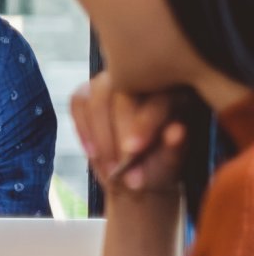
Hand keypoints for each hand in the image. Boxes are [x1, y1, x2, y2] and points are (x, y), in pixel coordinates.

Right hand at [70, 73, 184, 195]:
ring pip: (97, 96)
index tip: (132, 151)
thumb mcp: (171, 163)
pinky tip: (92, 153)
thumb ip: (175, 148)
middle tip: (117, 167)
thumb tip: (177, 131)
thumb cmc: (157, 166)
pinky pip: (78, 102)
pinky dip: (82, 129)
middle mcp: (142, 81)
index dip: (143, 124)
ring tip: (107, 165)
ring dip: (98, 134)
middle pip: (122, 93)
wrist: (133, 174)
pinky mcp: (87, 92)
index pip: (156, 99)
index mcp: (172, 93)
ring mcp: (111, 83)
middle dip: (116, 131)